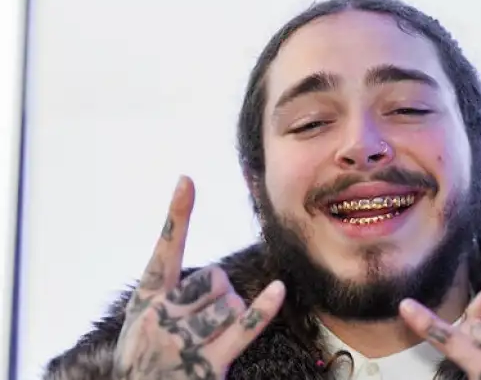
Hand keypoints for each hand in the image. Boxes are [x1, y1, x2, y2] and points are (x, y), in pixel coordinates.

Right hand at [113, 176, 285, 379]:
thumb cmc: (144, 357)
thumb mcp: (140, 322)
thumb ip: (167, 293)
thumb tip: (216, 274)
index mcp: (145, 301)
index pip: (164, 250)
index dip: (176, 215)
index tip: (187, 180)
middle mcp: (160, 318)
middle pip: (214, 278)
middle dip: (218, 291)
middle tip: (203, 317)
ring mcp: (184, 342)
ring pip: (231, 302)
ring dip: (231, 313)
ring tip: (212, 334)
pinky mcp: (209, 365)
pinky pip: (244, 327)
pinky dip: (264, 308)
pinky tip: (278, 290)